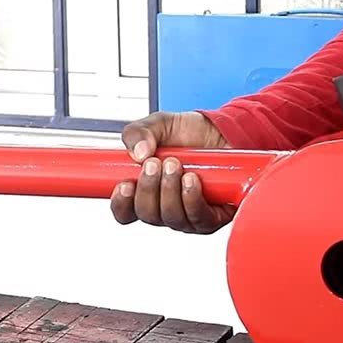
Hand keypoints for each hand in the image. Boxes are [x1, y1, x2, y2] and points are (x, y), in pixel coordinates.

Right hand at [109, 111, 235, 233]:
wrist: (222, 130)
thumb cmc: (189, 133)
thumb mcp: (158, 124)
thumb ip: (138, 133)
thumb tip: (138, 154)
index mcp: (145, 191)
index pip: (125, 211)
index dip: (121, 203)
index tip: (125, 184)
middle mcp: (164, 207)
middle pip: (147, 215)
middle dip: (148, 189)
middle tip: (155, 163)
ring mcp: (187, 215)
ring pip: (171, 217)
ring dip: (170, 191)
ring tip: (176, 165)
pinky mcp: (212, 216)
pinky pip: (198, 218)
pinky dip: (192, 199)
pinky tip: (191, 180)